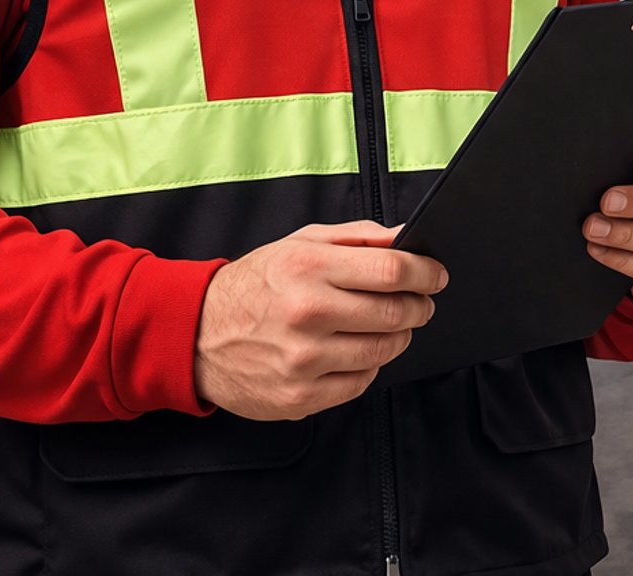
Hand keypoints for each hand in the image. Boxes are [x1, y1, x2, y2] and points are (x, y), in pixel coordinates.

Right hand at [193, 221, 446, 420]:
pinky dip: (369, 366)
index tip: (436, 276)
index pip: (392, 271)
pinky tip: (358, 351)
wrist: (196, 334)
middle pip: (394, 313)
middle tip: (420, 303)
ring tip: (393, 326)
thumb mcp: (301, 243)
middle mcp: (307, 313)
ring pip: (382, 350)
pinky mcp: (300, 396)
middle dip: (418, 307)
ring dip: (399, 337)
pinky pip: (360, 382)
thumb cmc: (257, 283)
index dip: (425, 274)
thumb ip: (358, 236)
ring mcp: (304, 359)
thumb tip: (406, 236)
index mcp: (309, 267)